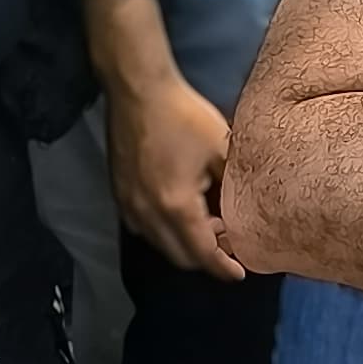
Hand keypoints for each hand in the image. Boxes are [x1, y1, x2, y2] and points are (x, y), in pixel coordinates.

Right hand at [106, 67, 241, 278]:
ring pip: (160, 244)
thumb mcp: (221, 148)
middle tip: (227, 239)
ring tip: (206, 222)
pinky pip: (143, 228)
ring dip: (184, 243)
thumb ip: (233, 185)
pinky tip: (178, 211)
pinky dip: (164, 230)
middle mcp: (148, 213)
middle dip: (206, 256)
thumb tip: (244, 210)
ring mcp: (129, 205)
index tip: (239, 273)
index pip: (203, 253)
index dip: (223, 268)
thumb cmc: (182, 115)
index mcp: (176, 205)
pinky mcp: (119, 194)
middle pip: (180, 256)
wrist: (138, 90)